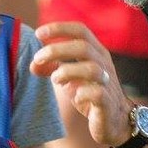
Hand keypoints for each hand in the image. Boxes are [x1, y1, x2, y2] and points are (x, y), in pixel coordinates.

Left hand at [32, 22, 131, 147]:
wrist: (115, 119)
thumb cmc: (90, 93)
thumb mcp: (69, 77)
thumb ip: (52, 68)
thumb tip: (33, 64)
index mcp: (95, 52)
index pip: (80, 31)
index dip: (59, 29)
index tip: (38, 34)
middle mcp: (103, 63)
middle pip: (83, 47)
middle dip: (57, 50)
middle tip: (38, 58)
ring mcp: (107, 83)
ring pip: (92, 69)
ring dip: (68, 71)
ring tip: (55, 79)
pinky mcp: (107, 103)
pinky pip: (98, 94)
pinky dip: (83, 94)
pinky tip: (75, 98)